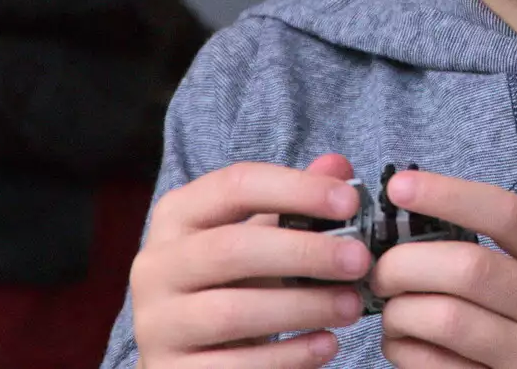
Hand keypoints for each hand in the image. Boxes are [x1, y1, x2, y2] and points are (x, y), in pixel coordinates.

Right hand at [130, 154, 372, 368]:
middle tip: (359, 260)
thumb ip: (293, 200)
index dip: (296, 189)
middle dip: (305, 252)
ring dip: (302, 307)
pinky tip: (326, 344)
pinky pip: (233, 366)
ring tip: (351, 306)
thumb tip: (338, 167)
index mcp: (177, 215)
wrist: (182, 351)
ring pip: (231, 313)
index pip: (235, 185)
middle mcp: (157, 265)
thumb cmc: (228, 280)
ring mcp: (157, 323)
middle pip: (232, 249)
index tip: (350, 201)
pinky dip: (287, 356)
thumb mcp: (255, 234)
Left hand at [369, 170, 516, 368]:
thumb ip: (504, 251)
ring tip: (391, 312)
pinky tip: (403, 345)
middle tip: (380, 271)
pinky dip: (407, 352)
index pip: (508, 213)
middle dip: (406, 263)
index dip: (448, 195)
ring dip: (399, 313)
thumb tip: (413, 220)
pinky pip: (440, 368)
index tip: (399, 187)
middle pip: (468, 268)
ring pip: (447, 321)